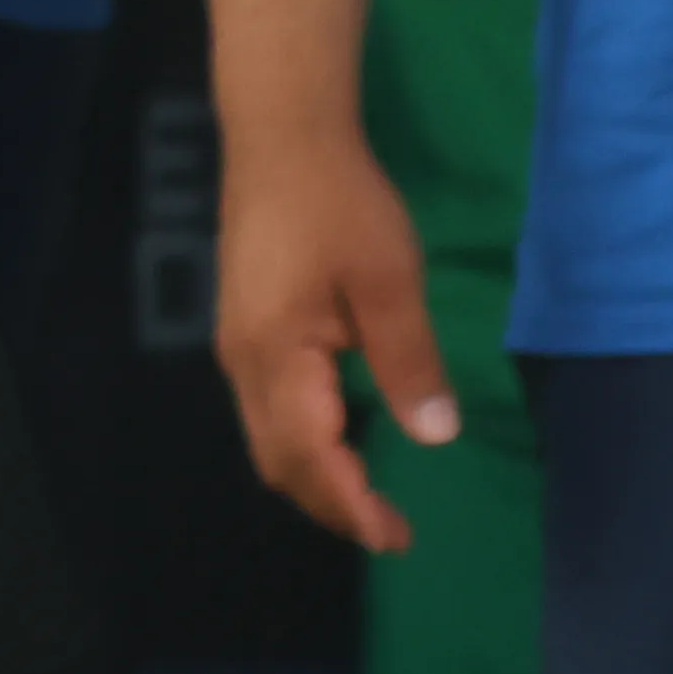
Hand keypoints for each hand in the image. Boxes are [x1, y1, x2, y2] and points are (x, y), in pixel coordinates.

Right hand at [214, 114, 456, 553]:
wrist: (282, 135)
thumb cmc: (339, 204)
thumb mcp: (389, 281)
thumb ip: (409, 361)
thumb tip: (434, 435)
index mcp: (277, 354)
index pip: (310, 455)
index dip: (351, 504)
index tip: (396, 538)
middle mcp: (244, 360)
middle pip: (277, 459)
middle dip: (330, 504)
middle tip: (390, 531)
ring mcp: (238, 343)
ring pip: (266, 438)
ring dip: (315, 477)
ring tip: (369, 499)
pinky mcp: (246, 327)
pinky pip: (267, 411)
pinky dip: (302, 444)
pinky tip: (339, 439)